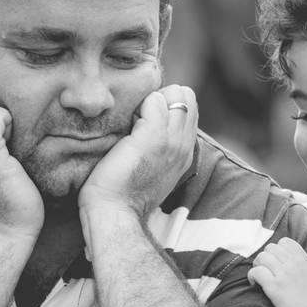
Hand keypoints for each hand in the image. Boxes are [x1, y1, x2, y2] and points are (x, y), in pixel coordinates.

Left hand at [79, 85, 197, 216]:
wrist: (115, 211)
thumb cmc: (124, 193)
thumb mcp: (152, 170)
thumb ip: (160, 148)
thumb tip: (147, 125)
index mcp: (185, 153)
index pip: (190, 109)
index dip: (169, 105)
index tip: (147, 119)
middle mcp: (184, 145)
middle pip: (187, 97)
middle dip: (163, 97)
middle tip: (140, 115)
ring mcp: (171, 140)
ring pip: (176, 95)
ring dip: (151, 99)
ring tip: (134, 120)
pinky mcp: (153, 136)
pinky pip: (154, 100)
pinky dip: (139, 104)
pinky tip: (127, 124)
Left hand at [248, 237, 306, 306]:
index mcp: (303, 259)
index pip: (284, 242)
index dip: (279, 250)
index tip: (278, 261)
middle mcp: (292, 263)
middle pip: (270, 248)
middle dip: (266, 257)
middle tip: (267, 269)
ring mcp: (282, 274)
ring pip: (261, 257)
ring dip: (258, 265)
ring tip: (260, 276)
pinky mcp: (273, 287)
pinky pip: (256, 272)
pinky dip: (252, 276)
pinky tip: (255, 283)